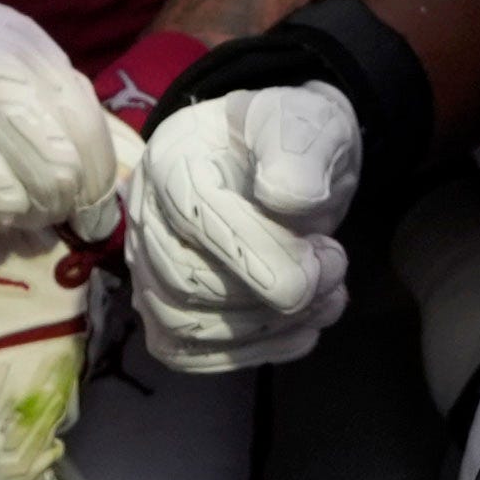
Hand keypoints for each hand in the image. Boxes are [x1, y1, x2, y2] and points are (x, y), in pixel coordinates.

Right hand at [0, 0, 136, 249]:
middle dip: (58, 202)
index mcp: (14, 57)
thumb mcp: (27, 55)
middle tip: (48, 202)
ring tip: (5, 200)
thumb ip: (75, 107)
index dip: (98, 184)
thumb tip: (129, 169)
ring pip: (4, 208)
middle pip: (50, 180)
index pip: (82, 140)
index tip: (92, 201)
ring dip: (13, 216)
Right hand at [129, 81, 358, 375]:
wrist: (297, 170)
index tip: (325, 256)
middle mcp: (145, 216)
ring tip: (328, 300)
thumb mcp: (309, 125)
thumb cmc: (295, 142)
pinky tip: (303, 331)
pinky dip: (253, 353)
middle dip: (271, 293)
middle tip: (334, 271)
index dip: (260, 251)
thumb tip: (283, 198)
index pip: (195, 217)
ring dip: (267, 329)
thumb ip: (298, 151)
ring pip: (185, 326)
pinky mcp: (165, 312)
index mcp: (171, 159)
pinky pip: (189, 354)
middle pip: (185, 281)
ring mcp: (148, 268)